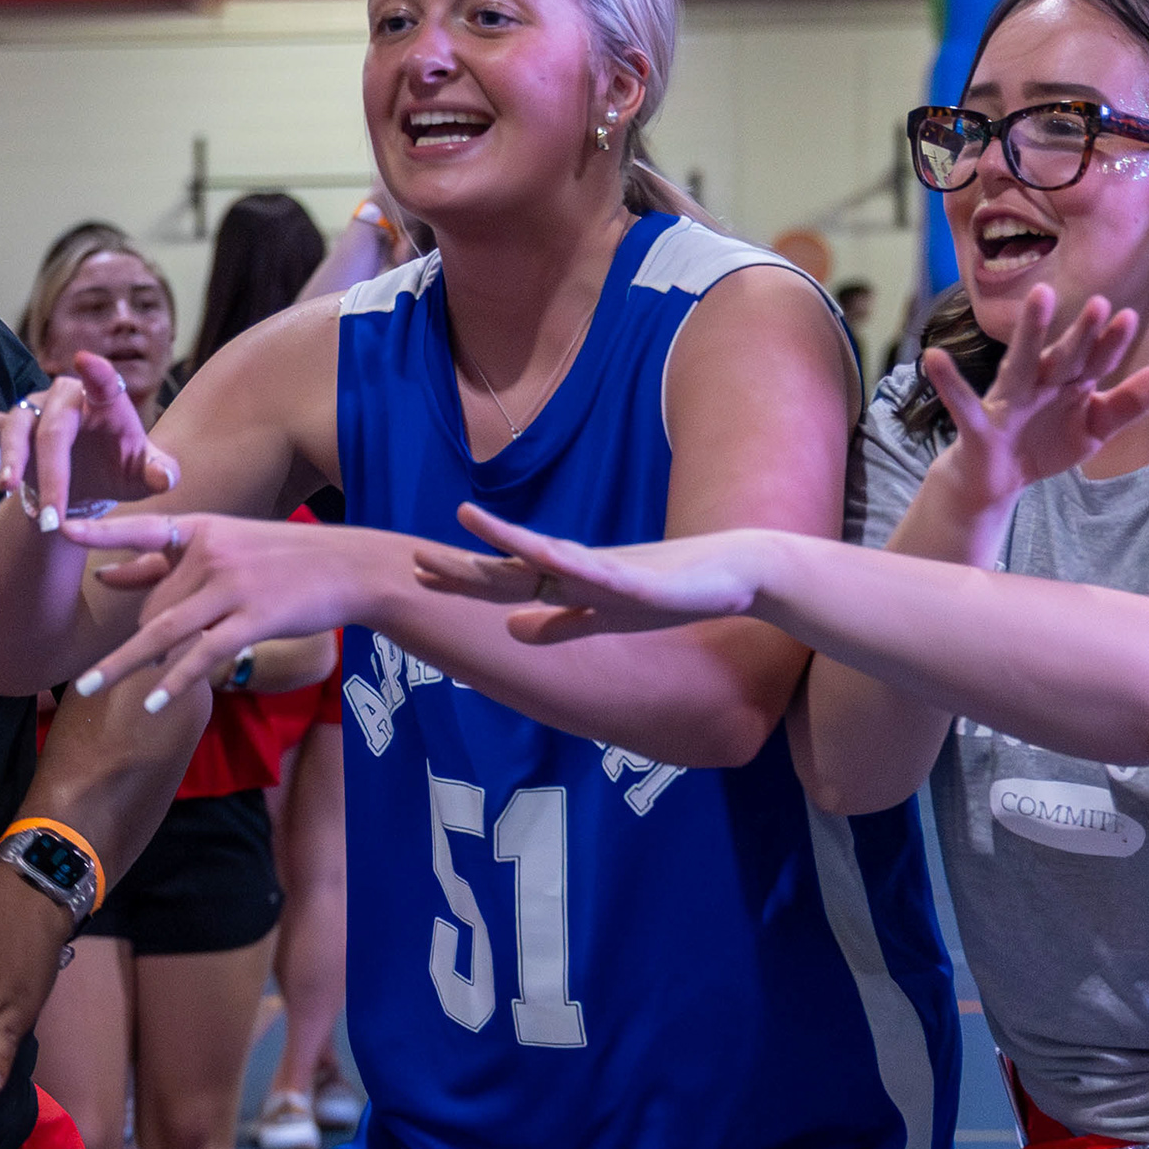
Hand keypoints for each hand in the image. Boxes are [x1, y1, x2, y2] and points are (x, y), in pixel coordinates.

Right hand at [0, 352, 178, 526]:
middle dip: (53, 475)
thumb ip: (158, 473)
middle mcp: (66, 399)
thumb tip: (164, 476)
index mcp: (106, 403)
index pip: (105, 386)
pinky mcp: (9, 428)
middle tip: (54, 517)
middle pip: (54, 429)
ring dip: (10, 459)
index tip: (87, 362)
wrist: (95, 476)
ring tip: (6, 489)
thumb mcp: (145, 475)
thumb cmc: (123, 469)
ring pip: (16, 427)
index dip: (98, 375)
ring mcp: (34, 411)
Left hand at [56, 511, 386, 709]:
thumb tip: (107, 576)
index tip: (60, 528)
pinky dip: (177, 680)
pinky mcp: (254, 618)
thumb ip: (164, 562)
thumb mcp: (225, 548)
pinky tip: (154, 702)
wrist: (349, 567)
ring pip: (166, 629)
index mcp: (201, 530)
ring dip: (125, 664)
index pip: (141, 530)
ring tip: (89, 687)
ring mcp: (233, 586)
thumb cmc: (283, 560)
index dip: (100, 532)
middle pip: (153, 602)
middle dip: (138, 640)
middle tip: (124, 669)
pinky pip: (204, 654)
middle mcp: (212, 553)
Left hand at [413, 506, 773, 640]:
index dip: (463, 578)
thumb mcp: (604, 617)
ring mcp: (610, 571)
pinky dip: (571, 564)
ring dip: (509, 540)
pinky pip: (600, 574)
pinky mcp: (641, 581)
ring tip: (468, 520)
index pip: (505, 581)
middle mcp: (581, 569)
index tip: (417, 572)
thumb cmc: (669, 592)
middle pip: (513, 568)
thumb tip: (509, 629)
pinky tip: (543, 553)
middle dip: (466, 565)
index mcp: (571, 582)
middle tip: (414, 558)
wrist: (734, 573)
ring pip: (549, 557)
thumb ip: (558, 624)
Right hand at [918, 284, 1148, 523]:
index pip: (1094, 362)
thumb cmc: (1043, 443)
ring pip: (1019, 365)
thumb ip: (1129, 403)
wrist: (995, 481)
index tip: (1128, 318)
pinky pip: (962, 403)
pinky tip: (933, 358)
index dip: (1110, 345)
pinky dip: (948, 382)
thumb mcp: (1093, 429)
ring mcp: (1007, 402)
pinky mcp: (978, 425)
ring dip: (1029, 334)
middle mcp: (1038, 384)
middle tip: (1099, 302)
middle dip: (1079, 334)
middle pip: (1062, 357)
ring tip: (1038, 298)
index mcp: (1068, 384)